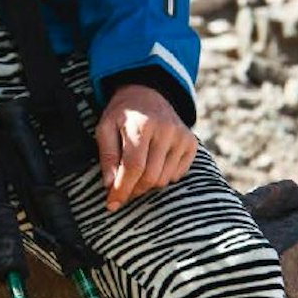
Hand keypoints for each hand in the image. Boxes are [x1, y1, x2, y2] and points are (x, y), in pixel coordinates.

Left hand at [95, 84, 196, 210]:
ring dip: (147, 184)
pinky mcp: (191, 143)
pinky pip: (177, 175)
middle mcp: (166, 130)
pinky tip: (153, 163)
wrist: (147, 93)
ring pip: (164, 179)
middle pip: (150, 177)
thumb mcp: (105, 127)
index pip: (134, 167)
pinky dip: (163, 177)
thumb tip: (110, 185)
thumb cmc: (123, 113)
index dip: (122, 189)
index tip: (111, 204)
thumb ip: (107, 155)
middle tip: (122, 189)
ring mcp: (181, 136)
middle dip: (133, 190)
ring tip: (136, 173)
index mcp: (142, 124)